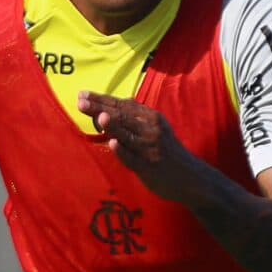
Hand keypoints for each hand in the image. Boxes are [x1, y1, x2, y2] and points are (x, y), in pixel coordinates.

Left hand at [80, 92, 206, 204]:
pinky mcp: (148, 167)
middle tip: (81, 101)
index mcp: (152, 118)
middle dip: (100, 108)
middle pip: (122, 117)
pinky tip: (113, 144)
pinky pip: (133, 159)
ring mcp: (150, 149)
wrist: (189, 177)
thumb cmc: (167, 151)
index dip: (103, 99)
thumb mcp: (156, 128)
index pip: (123, 105)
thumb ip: (136, 117)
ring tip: (99, 117)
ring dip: (113, 126)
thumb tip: (116, 104)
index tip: (84, 94)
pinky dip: (123, 151)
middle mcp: (151, 130)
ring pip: (128, 135)